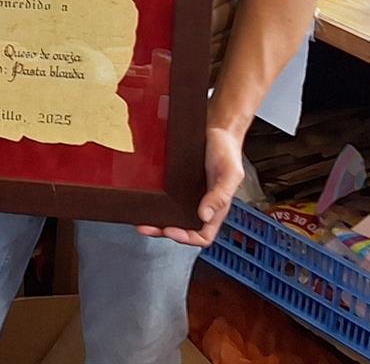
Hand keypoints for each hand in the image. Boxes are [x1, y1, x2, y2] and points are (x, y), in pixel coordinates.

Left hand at [137, 124, 243, 246]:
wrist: (217, 130)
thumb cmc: (227, 152)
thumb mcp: (230, 174)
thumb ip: (220, 196)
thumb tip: (204, 216)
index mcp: (215, 208)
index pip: (203, 235)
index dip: (187, 238)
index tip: (171, 231)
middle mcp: (199, 203)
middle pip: (181, 227)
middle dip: (162, 231)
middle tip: (145, 227)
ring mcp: (186, 193)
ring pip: (169, 214)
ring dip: (154, 218)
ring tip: (139, 217)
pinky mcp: (175, 181)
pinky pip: (163, 195)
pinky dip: (152, 201)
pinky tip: (141, 198)